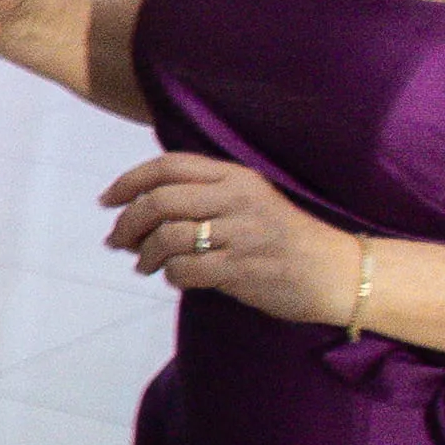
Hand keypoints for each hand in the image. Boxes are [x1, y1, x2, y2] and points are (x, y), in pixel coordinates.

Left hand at [101, 144, 346, 318]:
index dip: (129, 181)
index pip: (169, 166)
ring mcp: (242, 234)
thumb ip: (200, 197)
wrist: (337, 272)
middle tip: (116, 241)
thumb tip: (133, 210)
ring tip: (145, 265)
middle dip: (127, 223)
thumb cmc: (282, 238)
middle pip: (159, 201)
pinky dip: (171, 276)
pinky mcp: (244, 269)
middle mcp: (238, 199)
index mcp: (236, 176)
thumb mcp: (247, 202)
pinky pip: (186, 270)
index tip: (107, 200)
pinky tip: (177, 278)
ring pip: (167, 237)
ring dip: (145, 255)